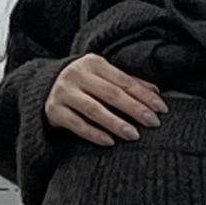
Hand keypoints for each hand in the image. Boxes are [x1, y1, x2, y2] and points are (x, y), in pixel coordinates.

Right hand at [43, 54, 165, 146]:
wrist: (44, 88)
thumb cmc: (83, 83)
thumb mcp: (102, 77)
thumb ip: (127, 82)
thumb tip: (156, 92)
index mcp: (93, 63)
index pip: (123, 80)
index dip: (143, 95)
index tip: (161, 109)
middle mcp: (76, 74)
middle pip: (111, 94)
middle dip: (134, 109)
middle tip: (153, 123)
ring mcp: (63, 92)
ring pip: (93, 109)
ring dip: (116, 123)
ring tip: (134, 135)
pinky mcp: (53, 111)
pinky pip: (76, 124)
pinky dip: (94, 134)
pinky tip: (109, 142)